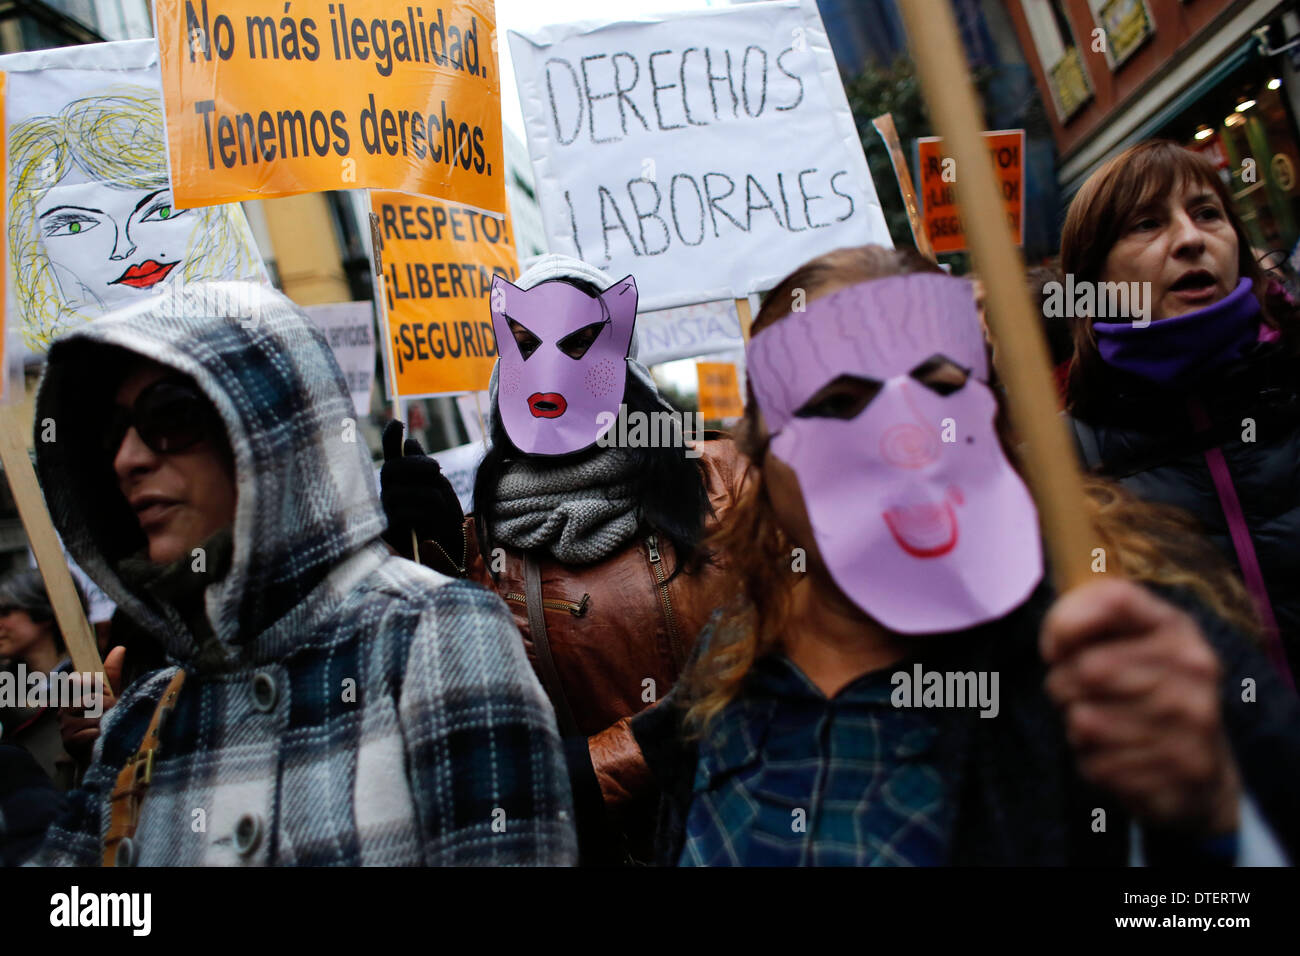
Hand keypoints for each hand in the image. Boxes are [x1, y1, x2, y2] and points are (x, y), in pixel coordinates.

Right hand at [59, 645, 124, 766]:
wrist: (103, 749)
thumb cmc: (106, 720)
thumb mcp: (111, 695)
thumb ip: (112, 673)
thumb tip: (120, 648)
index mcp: (71, 695)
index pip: (79, 680)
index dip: (95, 685)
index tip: (104, 692)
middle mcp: (63, 710)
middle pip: (92, 698)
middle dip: (108, 706)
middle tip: (109, 715)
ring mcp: (64, 726)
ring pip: (93, 715)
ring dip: (106, 721)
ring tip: (106, 726)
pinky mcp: (68, 741)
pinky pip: (91, 731)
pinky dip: (101, 735)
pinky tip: (100, 738)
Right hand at [380, 419, 464, 560]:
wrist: (452, 561)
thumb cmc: (445, 525)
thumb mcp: (440, 492)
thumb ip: (425, 471)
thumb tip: (409, 443)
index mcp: (400, 483)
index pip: (390, 456)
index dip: (389, 438)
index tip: (397, 421)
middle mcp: (387, 495)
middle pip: (390, 469)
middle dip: (414, 464)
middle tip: (438, 467)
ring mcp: (384, 514)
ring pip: (399, 490)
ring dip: (427, 494)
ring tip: (443, 508)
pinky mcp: (387, 532)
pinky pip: (404, 510)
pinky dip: (424, 513)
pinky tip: (433, 524)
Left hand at [1042, 579, 1239, 834]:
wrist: (1202, 767)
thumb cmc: (1145, 691)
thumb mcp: (1130, 643)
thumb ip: (1090, 621)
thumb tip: (1055, 644)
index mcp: (1177, 628)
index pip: (1114, 600)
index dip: (1066, 621)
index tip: (1053, 647)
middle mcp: (1194, 669)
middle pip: (1087, 667)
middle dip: (1062, 684)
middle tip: (1075, 693)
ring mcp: (1193, 721)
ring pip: (1084, 720)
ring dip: (1075, 727)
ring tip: (1101, 725)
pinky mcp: (1180, 769)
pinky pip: (1096, 763)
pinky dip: (1092, 761)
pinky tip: (1118, 756)